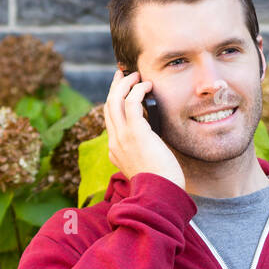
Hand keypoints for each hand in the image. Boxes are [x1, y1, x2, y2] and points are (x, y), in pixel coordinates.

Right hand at [104, 69, 184, 190]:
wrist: (160, 195)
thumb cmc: (160, 184)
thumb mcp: (146, 167)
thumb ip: (144, 153)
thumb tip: (152, 141)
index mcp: (114, 150)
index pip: (110, 119)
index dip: (114, 100)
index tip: (122, 89)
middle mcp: (114, 142)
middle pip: (108, 106)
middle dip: (115, 86)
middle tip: (124, 73)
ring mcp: (122, 137)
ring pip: (115, 101)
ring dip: (125, 84)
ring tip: (137, 75)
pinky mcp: (135, 133)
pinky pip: (130, 103)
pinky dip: (137, 90)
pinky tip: (147, 85)